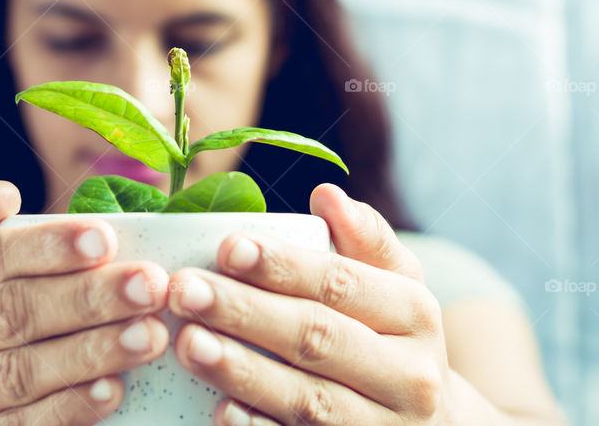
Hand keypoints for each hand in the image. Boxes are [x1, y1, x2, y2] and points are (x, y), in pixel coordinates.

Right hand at [0, 177, 170, 425]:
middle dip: (85, 299)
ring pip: (16, 375)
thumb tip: (1, 193)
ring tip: (150, 334)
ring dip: (90, 353)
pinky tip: (113, 389)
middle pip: (6, 316)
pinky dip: (69, 409)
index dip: (44, 248)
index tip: (106, 239)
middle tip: (149, 286)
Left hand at [167, 183, 453, 424]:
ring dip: (241, 371)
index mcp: (414, 314)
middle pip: (317, 338)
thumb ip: (365, 239)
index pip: (341, 283)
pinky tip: (219, 410)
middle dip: (245, 312)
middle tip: (184, 290)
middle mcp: (408, 376)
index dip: (283, 266)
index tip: (227, 247)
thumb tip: (326, 194)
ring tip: (187, 342)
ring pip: (306, 399)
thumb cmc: (394, 339)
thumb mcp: (397, 285)